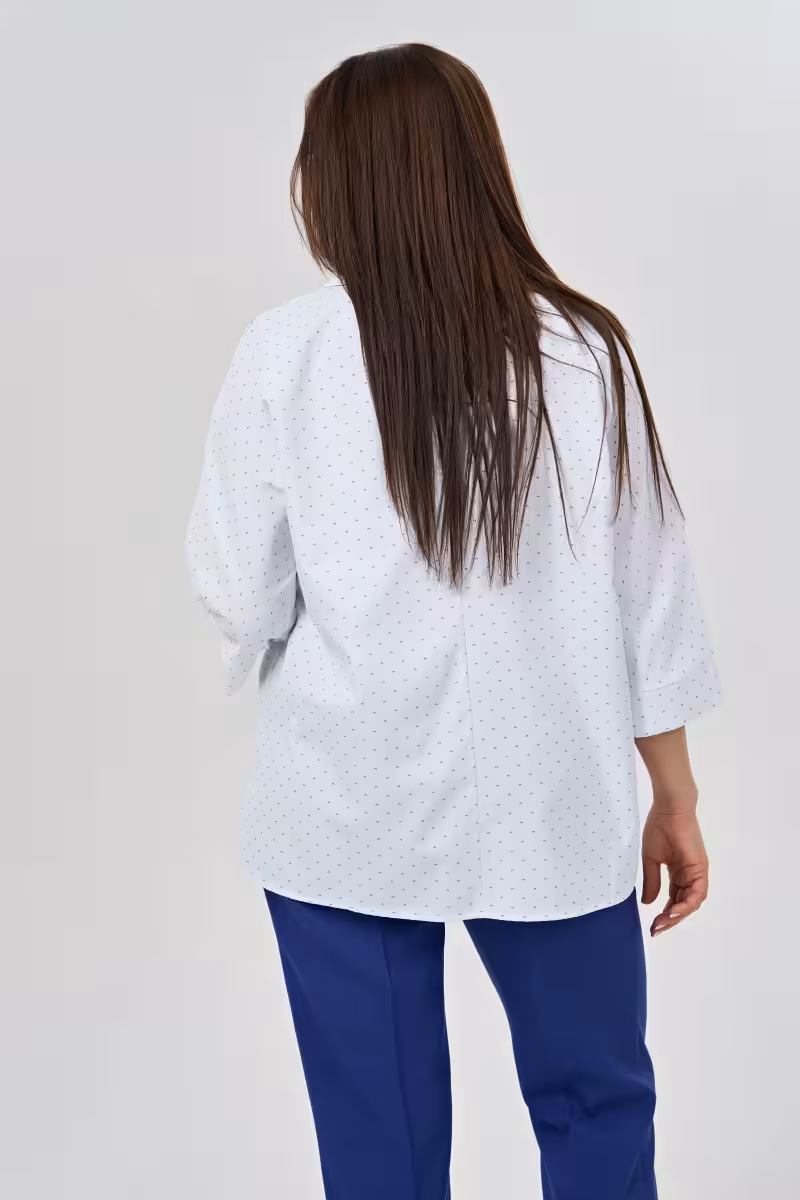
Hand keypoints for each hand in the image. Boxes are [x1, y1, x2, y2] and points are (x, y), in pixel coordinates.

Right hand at [641, 807, 708, 935]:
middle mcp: (690, 876)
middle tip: (656, 929)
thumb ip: (652, 882)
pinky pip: (697, 893)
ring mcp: (696, 873)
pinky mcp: (700, 869)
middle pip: (683, 905)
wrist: (669, 809)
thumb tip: (648, 903)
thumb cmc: (659, 828)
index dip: (665, 914)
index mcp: (679, 873)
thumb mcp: (651, 860)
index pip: (674, 900)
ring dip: (677, 915)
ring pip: (691, 903)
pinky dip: (687, 905)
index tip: (652, 926)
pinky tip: (673, 912)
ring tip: (662, 923)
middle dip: (670, 919)